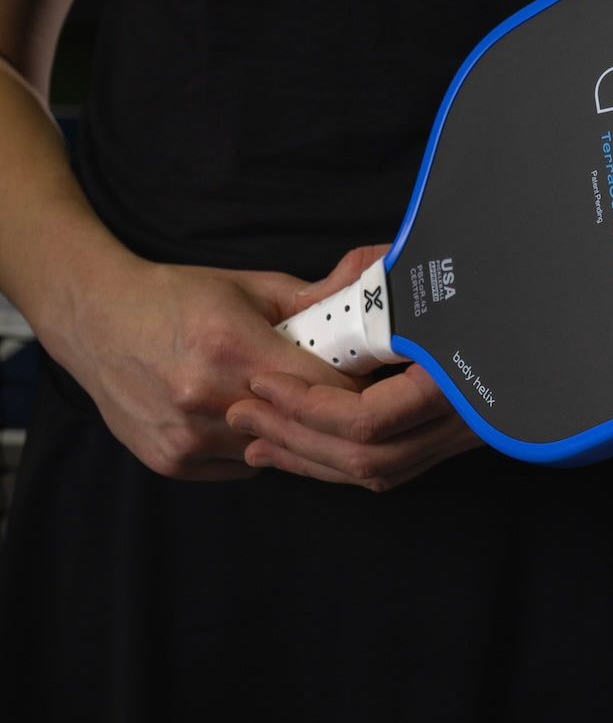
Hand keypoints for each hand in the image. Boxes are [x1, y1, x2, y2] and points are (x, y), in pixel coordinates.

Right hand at [45, 252, 358, 481]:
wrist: (96, 320)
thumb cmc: (177, 297)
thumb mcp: (252, 286)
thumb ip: (315, 300)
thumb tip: (370, 294)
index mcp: (235, 348)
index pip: (329, 390)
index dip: (361, 386)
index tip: (375, 379)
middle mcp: (209, 400)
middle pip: (307, 428)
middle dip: (336, 415)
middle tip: (349, 397)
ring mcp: (188, 439)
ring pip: (277, 453)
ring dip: (295, 434)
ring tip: (293, 403)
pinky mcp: (173, 463)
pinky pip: (243, 467)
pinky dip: (257, 446)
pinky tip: (250, 416)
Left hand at [225, 246, 482, 490]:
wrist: (560, 313)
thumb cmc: (501, 289)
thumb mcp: (438, 270)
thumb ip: (388, 274)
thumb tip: (350, 276)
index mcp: (459, 378)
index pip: (368, 420)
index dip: (307, 407)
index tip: (263, 381)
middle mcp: (466, 419)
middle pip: (365, 460)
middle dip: (295, 438)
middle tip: (245, 412)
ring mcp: (463, 436)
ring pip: (376, 474)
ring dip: (309, 458)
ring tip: (259, 437)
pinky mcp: (453, 441)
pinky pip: (390, 470)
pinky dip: (336, 462)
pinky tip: (300, 447)